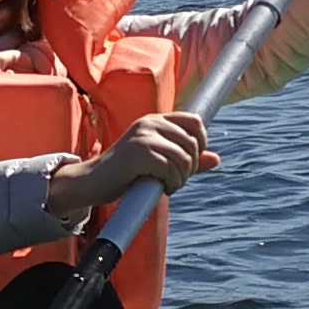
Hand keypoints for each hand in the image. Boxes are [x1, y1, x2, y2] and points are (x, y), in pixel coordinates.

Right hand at [46, 110, 217, 219]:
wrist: (92, 182)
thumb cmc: (125, 173)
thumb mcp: (159, 161)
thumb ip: (186, 158)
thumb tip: (216, 159)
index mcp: (155, 120)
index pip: (195, 121)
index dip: (202, 143)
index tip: (190, 162)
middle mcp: (150, 123)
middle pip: (193, 143)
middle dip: (190, 167)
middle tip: (174, 180)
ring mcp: (144, 136)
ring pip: (184, 158)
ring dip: (181, 179)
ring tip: (167, 185)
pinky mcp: (139, 153)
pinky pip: (171, 169)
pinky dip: (171, 184)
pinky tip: (160, 188)